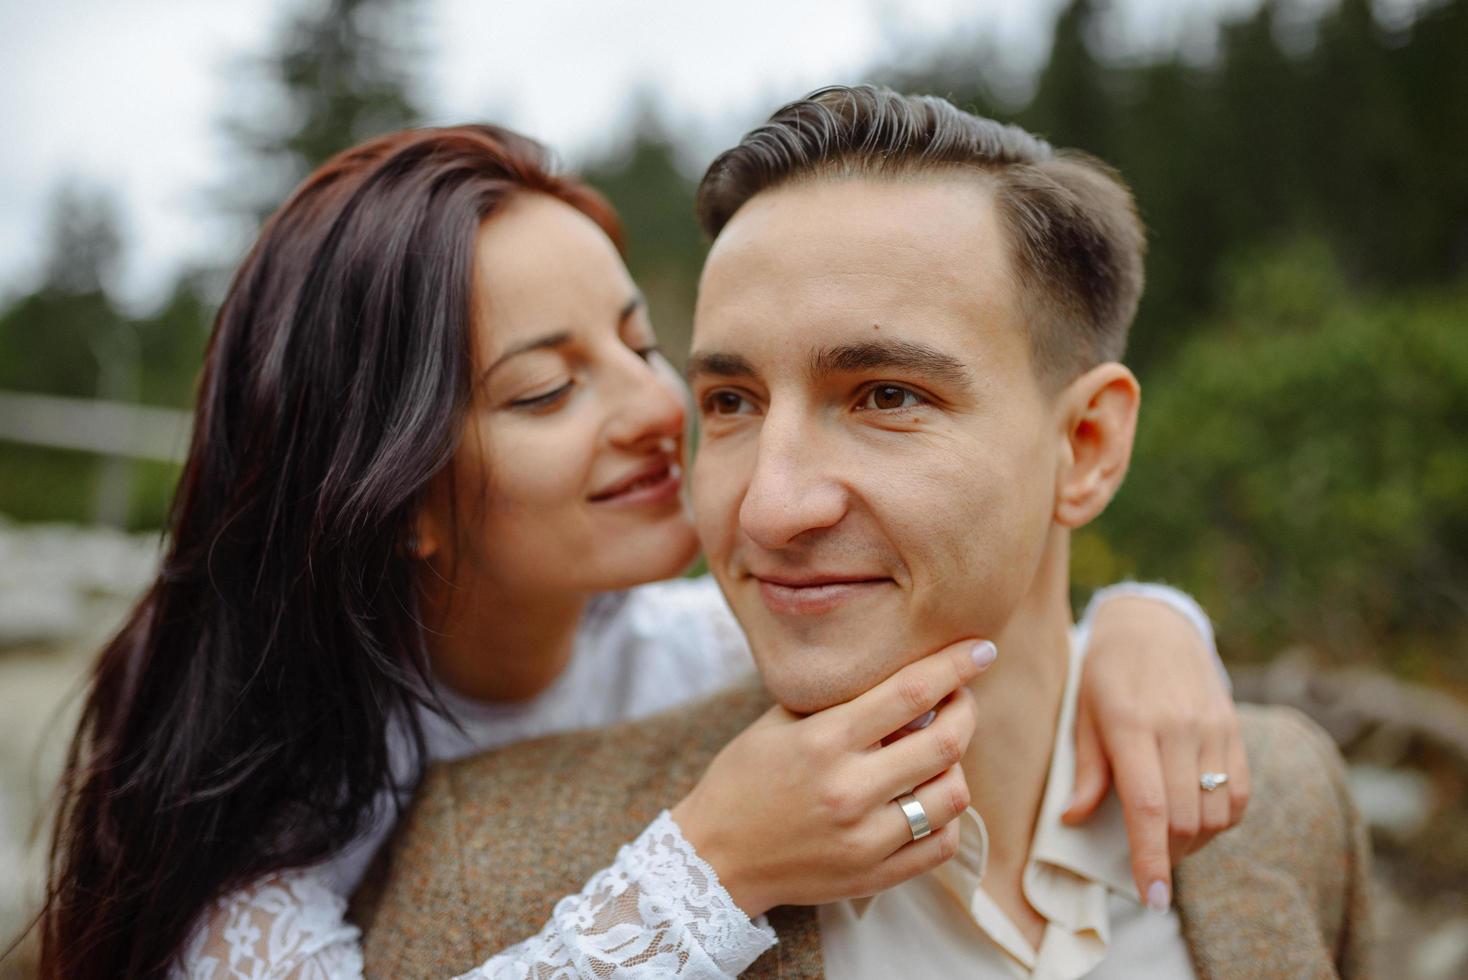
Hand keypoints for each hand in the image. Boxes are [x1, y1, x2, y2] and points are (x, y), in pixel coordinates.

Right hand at [670, 638, 996, 917]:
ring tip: (937, 753)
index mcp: (825, 741)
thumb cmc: (746, 778)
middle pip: (945, 742)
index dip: (956, 665)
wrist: (715, 856)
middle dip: (965, 710)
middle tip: (961, 698)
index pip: (911, 692)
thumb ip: (841, 701)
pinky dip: (946, 816)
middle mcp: (849, 789)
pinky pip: (942, 844)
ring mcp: (865, 838)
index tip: (981, 649)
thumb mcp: (780, 723)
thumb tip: (908, 678)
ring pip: (952, 795)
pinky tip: (926, 799)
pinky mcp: (874, 875)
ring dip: (955, 765)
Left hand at [1063, 594, 1250, 909]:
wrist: (1154, 624)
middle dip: (1167, 854)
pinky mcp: (1234, 729)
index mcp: (1133, 725)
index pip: (1148, 807)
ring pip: (1217, 813)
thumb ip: (1087, 770)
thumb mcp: (1082, 714)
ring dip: (1194, 840)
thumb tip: (1073, 820)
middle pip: (1186, 818)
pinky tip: (1197, 816)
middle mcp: (1179, 728)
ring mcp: (1213, 729)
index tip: (1151, 895)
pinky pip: (1240, 794)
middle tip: (1148, 862)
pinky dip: (1222, 818)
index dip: (1150, 857)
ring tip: (1167, 838)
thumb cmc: (1105, 672)